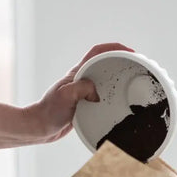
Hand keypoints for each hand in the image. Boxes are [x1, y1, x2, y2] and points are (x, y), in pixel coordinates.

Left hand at [0, 43, 133, 149]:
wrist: (40, 128)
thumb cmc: (49, 112)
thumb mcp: (66, 96)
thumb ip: (82, 88)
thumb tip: (98, 93)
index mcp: (77, 73)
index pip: (97, 52)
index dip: (114, 48)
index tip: (130, 52)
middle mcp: (81, 80)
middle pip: (104, 64)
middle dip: (121, 62)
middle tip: (136, 67)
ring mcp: (83, 92)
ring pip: (104, 81)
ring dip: (118, 80)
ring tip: (132, 84)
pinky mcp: (85, 105)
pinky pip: (102, 97)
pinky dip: (112, 97)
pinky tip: (119, 104)